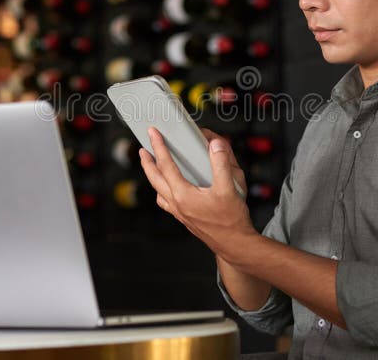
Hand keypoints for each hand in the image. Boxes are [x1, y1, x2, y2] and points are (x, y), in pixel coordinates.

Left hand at [139, 127, 255, 255]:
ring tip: (153, 167)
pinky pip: (166, 202)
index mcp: (183, 195)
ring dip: (153, 177)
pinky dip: (163, 191)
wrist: (234, 244)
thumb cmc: (232, 219)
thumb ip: (221, 163)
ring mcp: (179, 213)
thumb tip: (215, 144)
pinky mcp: (185, 219)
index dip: (159, 147)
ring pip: (159, 191)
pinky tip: (169, 188)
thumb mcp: (230, 187)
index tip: (153, 133)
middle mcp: (177, 204)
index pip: (166, 165)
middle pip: (155, 179)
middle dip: (147, 163)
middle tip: (142, 149)